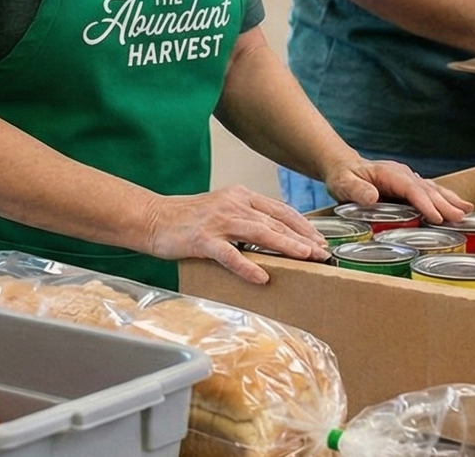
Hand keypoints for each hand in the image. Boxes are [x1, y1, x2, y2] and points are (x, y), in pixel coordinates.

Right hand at [143, 185, 328, 283]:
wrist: (152, 218)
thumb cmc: (188, 219)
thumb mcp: (223, 210)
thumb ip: (247, 219)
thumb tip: (276, 237)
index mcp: (240, 196)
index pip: (280, 210)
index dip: (303, 226)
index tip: (320, 241)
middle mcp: (233, 204)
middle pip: (276, 221)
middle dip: (302, 238)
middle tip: (322, 253)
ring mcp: (218, 221)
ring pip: (260, 232)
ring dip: (286, 246)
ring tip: (305, 258)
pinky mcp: (202, 239)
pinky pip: (229, 254)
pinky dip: (247, 267)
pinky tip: (262, 277)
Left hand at [322, 160, 470, 224]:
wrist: (344, 168)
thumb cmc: (343, 177)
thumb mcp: (342, 183)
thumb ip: (355, 190)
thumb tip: (372, 197)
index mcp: (389, 174)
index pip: (410, 188)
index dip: (424, 202)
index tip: (437, 217)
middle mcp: (403, 174)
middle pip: (427, 189)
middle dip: (444, 203)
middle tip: (460, 218)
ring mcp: (408, 179)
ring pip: (433, 189)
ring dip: (451, 200)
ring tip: (468, 211)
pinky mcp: (410, 186)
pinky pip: (431, 193)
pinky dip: (447, 200)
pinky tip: (461, 208)